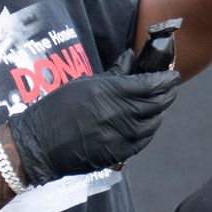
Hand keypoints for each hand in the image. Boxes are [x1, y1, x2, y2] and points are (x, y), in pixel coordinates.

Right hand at [6, 68, 180, 184]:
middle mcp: (117, 114)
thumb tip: (132, 58)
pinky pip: (142, 141)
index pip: (150, 85)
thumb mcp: (84, 84)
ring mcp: (118, 136)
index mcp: (108, 92)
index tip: (172, 75)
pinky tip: (148, 124)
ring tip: (159, 105)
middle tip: (170, 88)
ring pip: (152, 123)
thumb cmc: (57, 109)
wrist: (39, 143)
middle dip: (167, 94)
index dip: (165, 80)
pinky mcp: (117, 153)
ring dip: (159, 113)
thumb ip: (113, 74)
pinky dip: (149, 131)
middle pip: (156, 104)